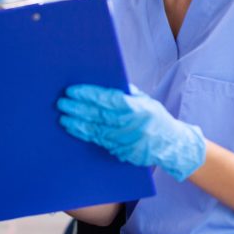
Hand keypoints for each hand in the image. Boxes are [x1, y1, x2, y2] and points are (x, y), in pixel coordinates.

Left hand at [57, 85, 205, 181]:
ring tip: (63, 117)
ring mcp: (126, 141)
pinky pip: (99, 142)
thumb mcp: (146, 101)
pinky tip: (73, 129)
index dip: (88, 94)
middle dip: (77, 108)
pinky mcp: (122, 152)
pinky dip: (84, 135)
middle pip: (98, 115)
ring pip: (96, 131)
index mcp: (138, 108)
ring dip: (77, 124)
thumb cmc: (156, 118)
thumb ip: (127, 93)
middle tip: (61, 103)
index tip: (72, 90)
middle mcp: (131, 125)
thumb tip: (105, 80)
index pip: (108, 99)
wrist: (172, 145)